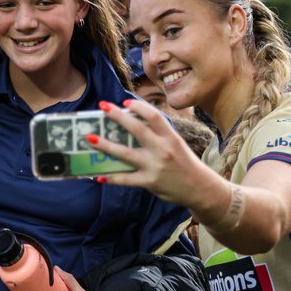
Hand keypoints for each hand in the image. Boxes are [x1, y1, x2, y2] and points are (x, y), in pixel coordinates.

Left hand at [89, 99, 207, 206]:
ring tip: (90, 138)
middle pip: (137, 129)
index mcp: (171, 137)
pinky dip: (111, 178)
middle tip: (103, 107)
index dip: (139, 107)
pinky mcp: (149, 182)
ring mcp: (154, 166)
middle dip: (118, 116)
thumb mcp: (177, 144)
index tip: (126, 102)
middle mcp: (163, 149)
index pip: (154, 116)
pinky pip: (126, 179)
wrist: (200, 188)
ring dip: (105, 145)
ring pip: (125, 153)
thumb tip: (133, 124)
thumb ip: (159, 135)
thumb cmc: (185, 163)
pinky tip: (99, 176)